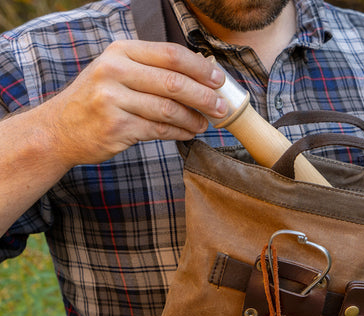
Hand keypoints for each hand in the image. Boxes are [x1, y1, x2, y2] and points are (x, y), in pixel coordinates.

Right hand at [34, 40, 227, 166]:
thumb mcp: (117, 71)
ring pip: (169, 109)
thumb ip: (152, 69)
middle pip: (174, 82)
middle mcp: (114, 72)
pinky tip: (188, 133)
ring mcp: (113, 100)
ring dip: (194, 118)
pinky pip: (160, 130)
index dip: (200, 67)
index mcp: (120, 52)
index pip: (170, 54)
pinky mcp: (116, 127)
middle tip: (221, 106)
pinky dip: (179, 133)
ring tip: (205, 123)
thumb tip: (202, 77)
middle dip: (204, 96)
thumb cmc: (98, 98)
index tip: (219, 79)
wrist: (59, 129)